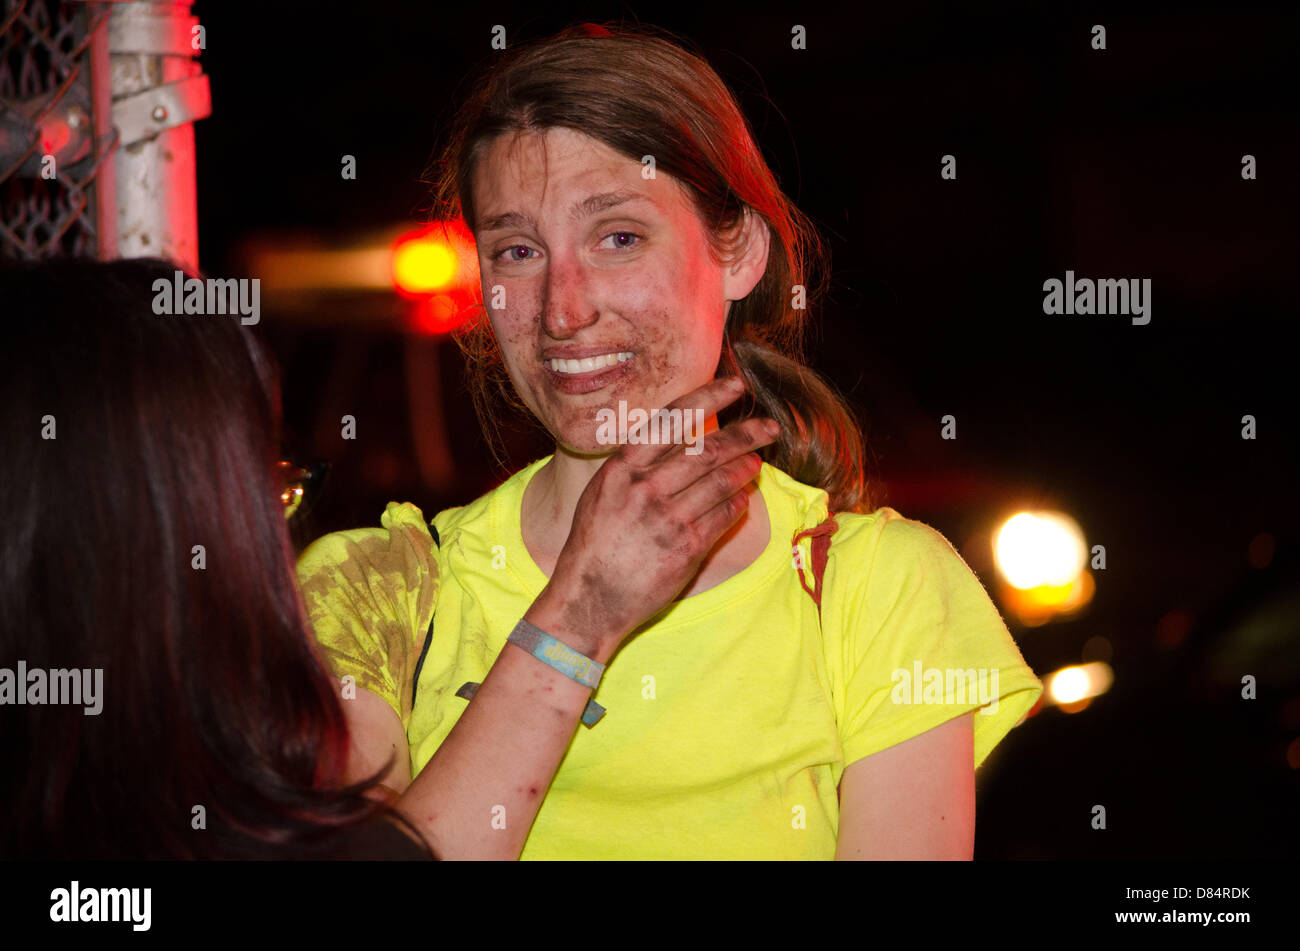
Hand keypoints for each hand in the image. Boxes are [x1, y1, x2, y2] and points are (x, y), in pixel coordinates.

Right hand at [527, 376, 778, 657]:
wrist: (587, 599)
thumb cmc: (594, 546)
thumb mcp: (602, 494)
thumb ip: (636, 466)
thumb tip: (681, 439)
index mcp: (621, 468)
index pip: (673, 420)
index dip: (709, 397)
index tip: (735, 385)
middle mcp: (644, 488)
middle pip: (708, 449)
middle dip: (746, 434)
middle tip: (769, 427)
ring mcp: (666, 518)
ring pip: (722, 481)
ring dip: (745, 469)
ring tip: (756, 463)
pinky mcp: (686, 547)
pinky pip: (724, 514)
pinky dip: (737, 503)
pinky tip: (741, 498)